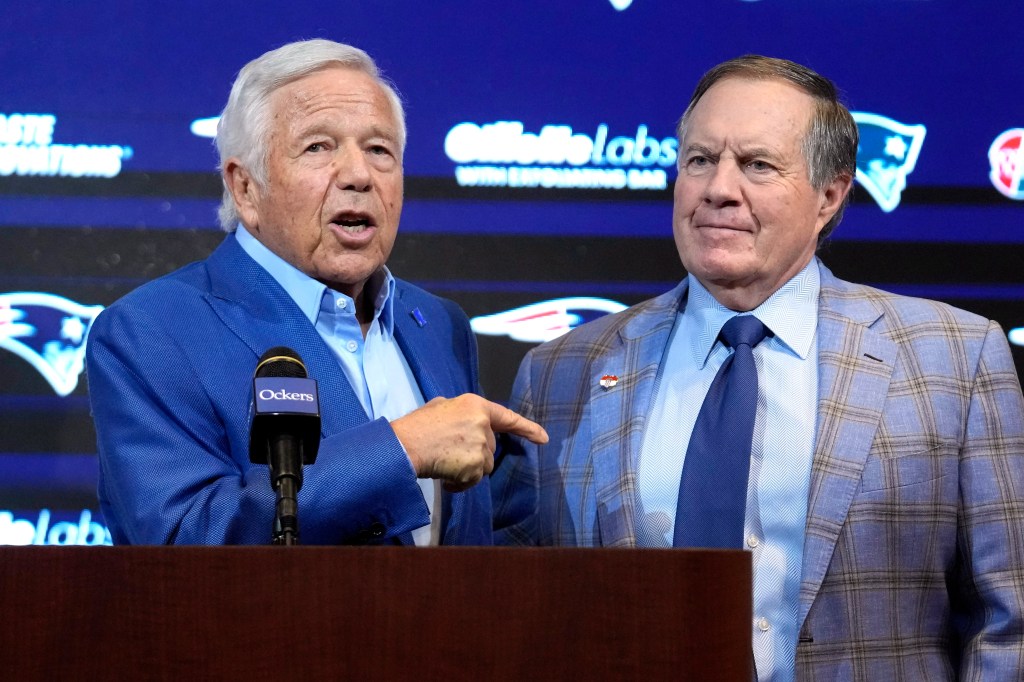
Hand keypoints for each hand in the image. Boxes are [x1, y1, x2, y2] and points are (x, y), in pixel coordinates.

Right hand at [391, 394, 547, 491]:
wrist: (404, 445)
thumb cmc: (416, 427)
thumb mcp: (440, 407)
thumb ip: (460, 413)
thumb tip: (463, 420)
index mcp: (475, 405)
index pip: (508, 417)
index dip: (527, 429)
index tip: (543, 439)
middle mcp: (482, 423)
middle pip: (491, 448)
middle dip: (474, 455)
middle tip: (448, 453)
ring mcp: (481, 444)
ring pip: (484, 466)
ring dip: (468, 470)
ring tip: (445, 463)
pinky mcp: (476, 465)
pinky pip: (474, 480)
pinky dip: (460, 483)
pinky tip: (444, 475)